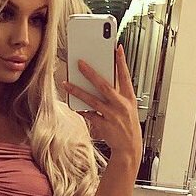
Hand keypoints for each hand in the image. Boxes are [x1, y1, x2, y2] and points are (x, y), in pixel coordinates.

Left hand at [63, 45, 142, 166]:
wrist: (129, 147)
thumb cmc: (127, 125)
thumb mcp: (128, 107)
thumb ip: (118, 92)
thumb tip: (101, 79)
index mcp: (129, 98)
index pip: (125, 76)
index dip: (121, 62)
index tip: (116, 48)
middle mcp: (121, 105)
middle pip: (104, 85)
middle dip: (91, 73)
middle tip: (80, 63)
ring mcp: (112, 116)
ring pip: (92, 100)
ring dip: (78, 91)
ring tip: (67, 83)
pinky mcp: (104, 125)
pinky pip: (89, 115)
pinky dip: (81, 109)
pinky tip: (73, 104)